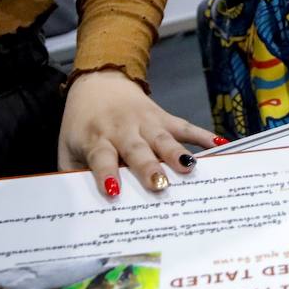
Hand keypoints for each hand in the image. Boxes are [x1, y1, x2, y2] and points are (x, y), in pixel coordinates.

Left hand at [58, 70, 218, 195]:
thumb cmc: (82, 124)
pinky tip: (220, 144)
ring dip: (176, 153)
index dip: (106, 173)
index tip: (113, 191)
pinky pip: (185, 126)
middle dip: (148, 167)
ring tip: (190, 168)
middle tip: (159, 185)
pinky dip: (202, 135)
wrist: (98, 81)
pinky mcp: (163, 117)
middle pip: (137, 150)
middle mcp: (122, 130)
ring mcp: (146, 122)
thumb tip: (81, 208)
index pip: (102, 157)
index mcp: (96, 139)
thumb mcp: (68, 149)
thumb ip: (73, 175)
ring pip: (163, 139)